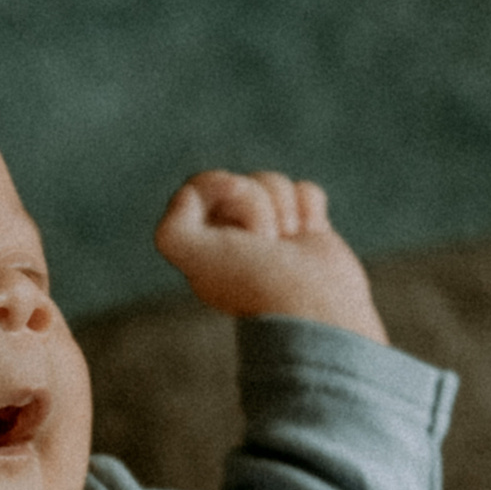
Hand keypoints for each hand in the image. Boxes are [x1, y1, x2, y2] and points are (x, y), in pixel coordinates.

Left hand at [154, 170, 388, 343]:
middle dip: (257, 202)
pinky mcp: (306, 232)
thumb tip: (193, 197)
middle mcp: (234, 239)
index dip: (218, 185)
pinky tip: (309, 236)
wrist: (316, 307)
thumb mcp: (195, 256)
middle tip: (266, 242)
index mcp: (203, 246)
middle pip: (241, 182)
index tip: (235, 203)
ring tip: (288, 244)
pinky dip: (310, 209)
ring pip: (274, 183)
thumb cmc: (256, 282)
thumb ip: (173, 226)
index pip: (200, 187)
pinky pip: (305, 192)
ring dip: (285, 208)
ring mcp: (273, 235)